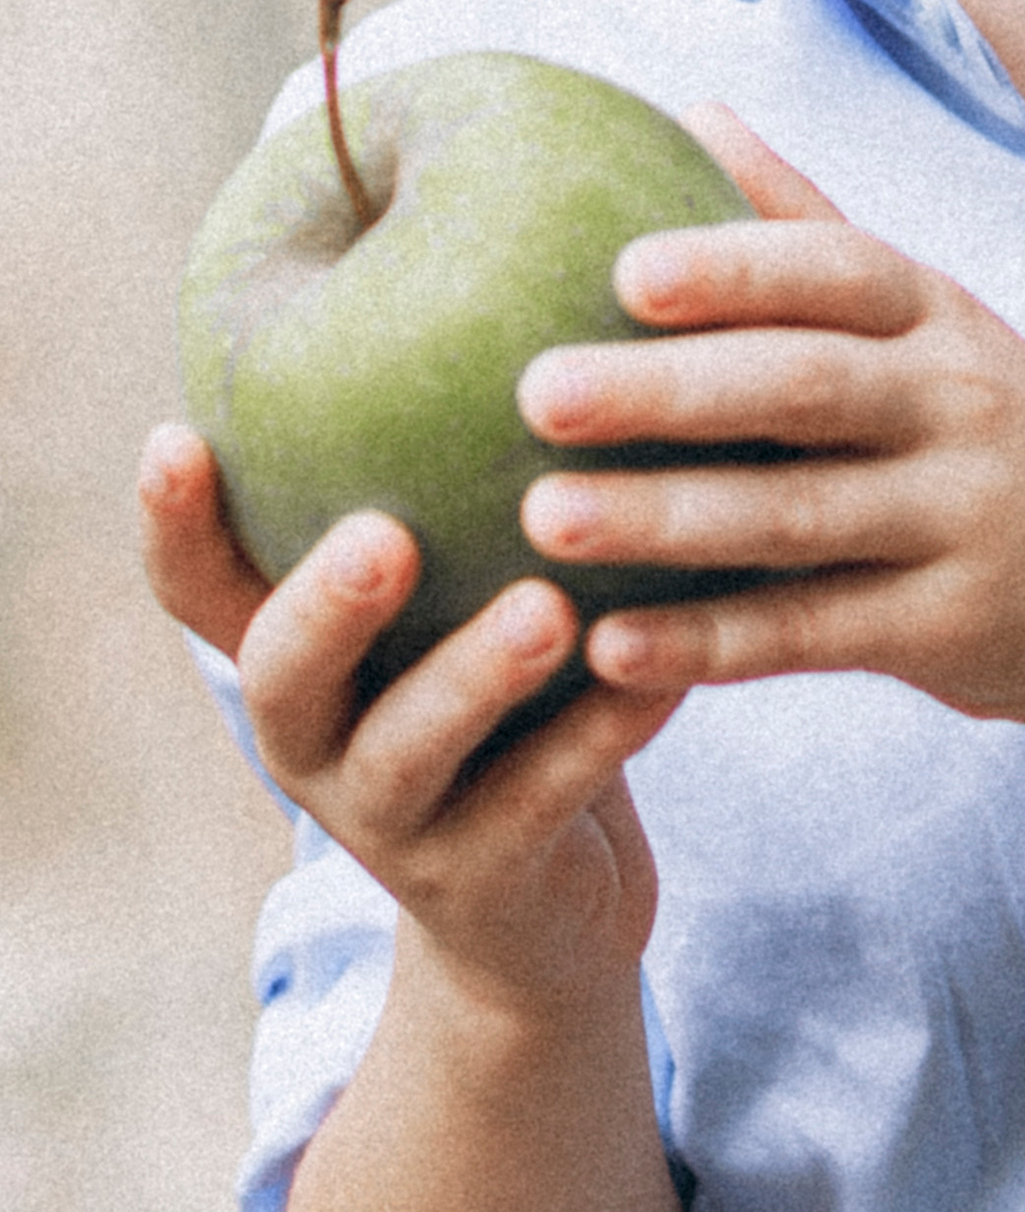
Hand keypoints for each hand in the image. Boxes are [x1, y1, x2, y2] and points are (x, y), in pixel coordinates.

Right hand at [138, 428, 677, 1014]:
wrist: (550, 908)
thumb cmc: (504, 695)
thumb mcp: (449, 600)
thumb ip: (444, 494)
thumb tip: (489, 303)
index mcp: (297, 658)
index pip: (199, 591)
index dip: (174, 527)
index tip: (175, 440)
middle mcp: (318, 739)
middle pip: (283, 678)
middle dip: (326, 606)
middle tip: (382, 537)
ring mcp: (394, 821)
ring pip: (408, 754)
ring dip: (475, 677)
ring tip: (548, 609)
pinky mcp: (485, 881)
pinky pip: (542, 803)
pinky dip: (602, 735)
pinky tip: (663, 674)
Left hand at [518, 107, 1024, 728]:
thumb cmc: (1006, 432)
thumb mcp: (936, 320)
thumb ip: (808, 225)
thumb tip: (690, 108)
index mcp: (939, 317)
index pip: (839, 270)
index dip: (736, 267)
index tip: (623, 270)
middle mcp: (956, 404)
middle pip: (805, 387)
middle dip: (669, 389)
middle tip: (536, 392)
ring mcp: (960, 519)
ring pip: (800, 516)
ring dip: (666, 520)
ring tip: (543, 522)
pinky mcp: (952, 627)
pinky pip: (816, 633)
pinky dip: (713, 642)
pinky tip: (613, 650)